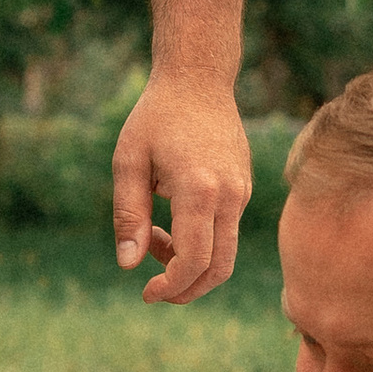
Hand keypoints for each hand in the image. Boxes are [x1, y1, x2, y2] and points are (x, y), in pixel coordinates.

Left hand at [113, 66, 251, 302]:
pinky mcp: (244, 189)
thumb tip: (128, 265)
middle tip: (152, 288)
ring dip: (190, 265)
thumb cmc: (156, 116)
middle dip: (186, 289)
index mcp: (200, 189)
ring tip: (153, 240)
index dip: (171, 286)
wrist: (198, 78)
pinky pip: (227, 233)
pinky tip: (169, 222)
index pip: (194, 260)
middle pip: (219, 269)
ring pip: (226, 254)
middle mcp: (231, 195)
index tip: (145, 292)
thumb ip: (128, 215)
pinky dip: (200, 244)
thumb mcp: (128, 162)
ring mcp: (243, 193)